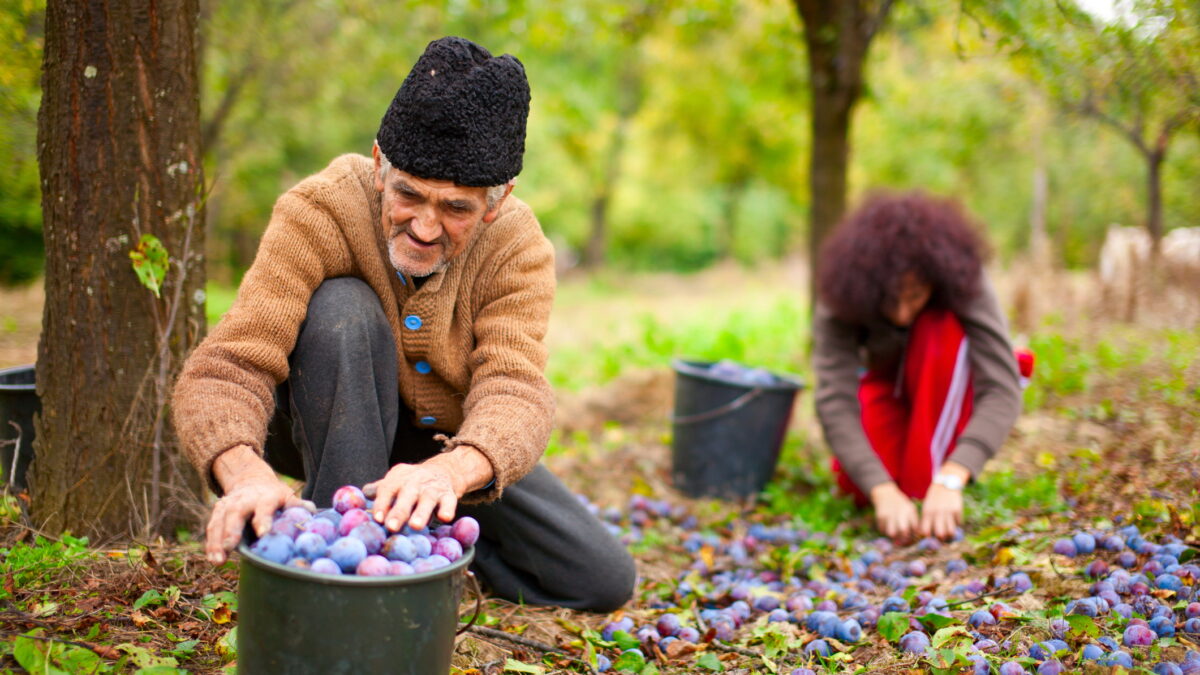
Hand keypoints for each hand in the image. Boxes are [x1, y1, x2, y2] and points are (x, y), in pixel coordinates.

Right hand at [205, 444, 308, 564]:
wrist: (251, 480)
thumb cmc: (274, 496)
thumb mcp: (287, 496)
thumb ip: (297, 505)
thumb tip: (312, 511)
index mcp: (266, 497)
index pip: (264, 507)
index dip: (263, 519)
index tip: (263, 533)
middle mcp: (245, 500)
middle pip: (236, 513)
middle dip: (232, 530)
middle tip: (230, 547)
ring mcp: (229, 505)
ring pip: (219, 521)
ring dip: (217, 541)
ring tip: (218, 561)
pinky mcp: (218, 512)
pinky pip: (212, 527)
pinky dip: (211, 543)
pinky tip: (213, 559)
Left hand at [365, 462, 459, 532]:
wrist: (442, 470)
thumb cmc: (411, 483)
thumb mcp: (394, 482)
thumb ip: (378, 491)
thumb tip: (359, 499)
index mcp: (398, 478)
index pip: (387, 489)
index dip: (381, 504)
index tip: (377, 519)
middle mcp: (415, 481)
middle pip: (406, 496)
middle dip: (399, 511)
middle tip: (392, 526)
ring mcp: (432, 488)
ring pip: (427, 500)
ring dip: (421, 512)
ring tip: (416, 526)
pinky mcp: (448, 495)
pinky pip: (449, 502)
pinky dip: (448, 509)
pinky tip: (445, 517)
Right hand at [869, 482, 918, 542]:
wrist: (885, 494)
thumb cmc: (901, 505)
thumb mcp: (910, 508)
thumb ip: (914, 521)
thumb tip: (916, 537)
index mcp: (909, 510)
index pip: (914, 527)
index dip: (914, 536)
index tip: (911, 538)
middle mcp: (900, 512)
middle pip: (903, 530)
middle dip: (903, 539)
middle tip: (903, 541)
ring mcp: (889, 514)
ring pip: (891, 533)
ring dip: (893, 536)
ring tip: (894, 535)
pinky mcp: (880, 516)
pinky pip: (882, 530)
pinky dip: (885, 531)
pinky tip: (887, 527)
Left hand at [919, 484, 962, 539]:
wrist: (945, 484)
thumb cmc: (934, 499)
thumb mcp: (927, 507)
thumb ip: (927, 520)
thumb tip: (927, 536)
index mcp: (927, 512)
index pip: (926, 531)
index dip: (928, 538)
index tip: (931, 538)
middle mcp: (937, 513)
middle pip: (940, 534)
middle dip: (941, 539)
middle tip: (942, 538)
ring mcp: (948, 512)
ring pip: (951, 532)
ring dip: (951, 535)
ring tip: (949, 533)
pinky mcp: (958, 510)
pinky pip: (959, 524)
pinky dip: (957, 525)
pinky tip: (955, 521)